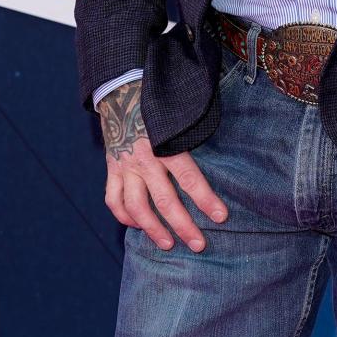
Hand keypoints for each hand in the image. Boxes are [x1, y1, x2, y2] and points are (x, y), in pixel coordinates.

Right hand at [99, 78, 227, 250]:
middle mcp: (144, 159)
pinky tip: (137, 226)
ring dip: (153, 229)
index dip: (205, 199)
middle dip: (183, 226)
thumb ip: (193, 136)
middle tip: (199, 244)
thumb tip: (225, 155)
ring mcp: (124, 167)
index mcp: (165, 144)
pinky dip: (125, 216)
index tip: (221, 217)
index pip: (189, 178)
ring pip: (137, 207)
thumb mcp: (178, 117)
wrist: (121, 91)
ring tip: (168, 245)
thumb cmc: (158, 106)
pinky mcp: (111, 170)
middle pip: (165, 200)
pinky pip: (114, 201)